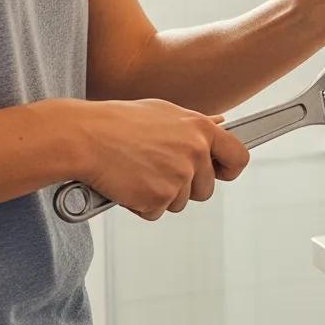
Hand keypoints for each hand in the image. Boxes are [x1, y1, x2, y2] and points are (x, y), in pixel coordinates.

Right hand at [65, 98, 250, 220]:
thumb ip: (195, 124)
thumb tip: (221, 124)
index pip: (239, 157)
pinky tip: (127, 183)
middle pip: (206, 189)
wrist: (84, 136)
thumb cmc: (119, 122)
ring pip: (180, 203)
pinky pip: (155, 212)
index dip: (229, 169)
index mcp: (201, 129)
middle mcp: (195, 153)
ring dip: (161, 195)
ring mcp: (178, 177)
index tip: (220, 173)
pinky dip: (141, 204)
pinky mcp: (158, 198)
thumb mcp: (165, 112)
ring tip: (138, 171)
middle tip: (158, 172)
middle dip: (186, 187)